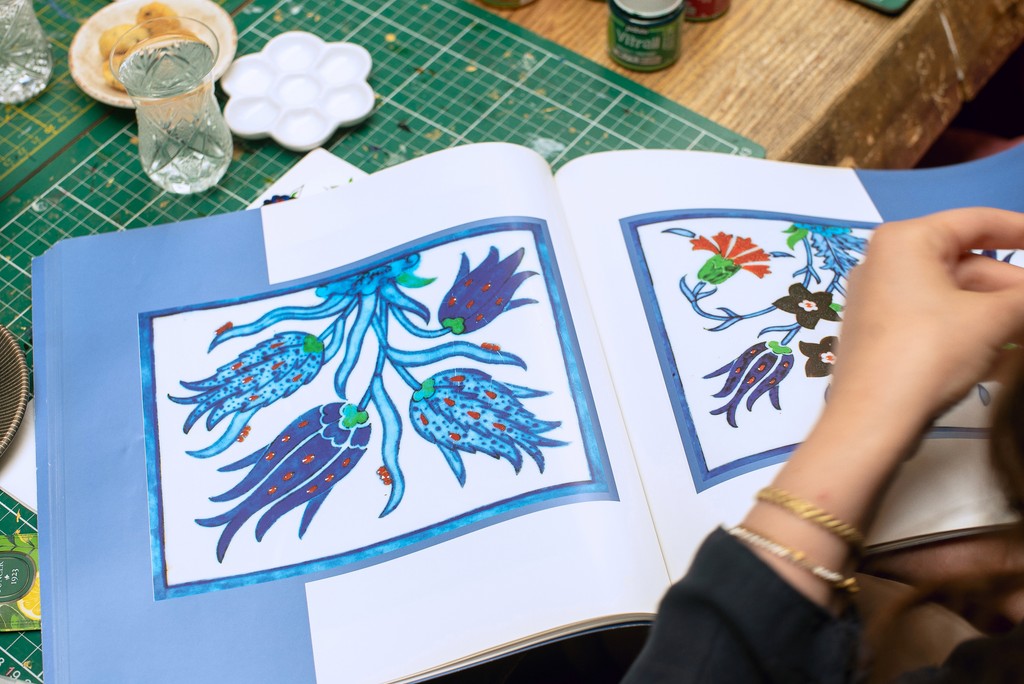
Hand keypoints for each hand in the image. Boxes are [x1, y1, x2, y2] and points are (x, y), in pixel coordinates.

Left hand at [742, 208, 1023, 610]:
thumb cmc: (930, 352)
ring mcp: (880, 299)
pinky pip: (937, 322)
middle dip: (1013, 289)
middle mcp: (885, 261)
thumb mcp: (994, 318)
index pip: (976, 221)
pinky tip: (1003, 359)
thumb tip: (1023, 295)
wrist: (873, 419)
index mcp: (905, 240)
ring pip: (956, 298)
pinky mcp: (881, 334)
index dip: (1020, 230)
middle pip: (969, 264)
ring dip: (999, 317)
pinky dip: (973, 334)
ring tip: (1018, 337)